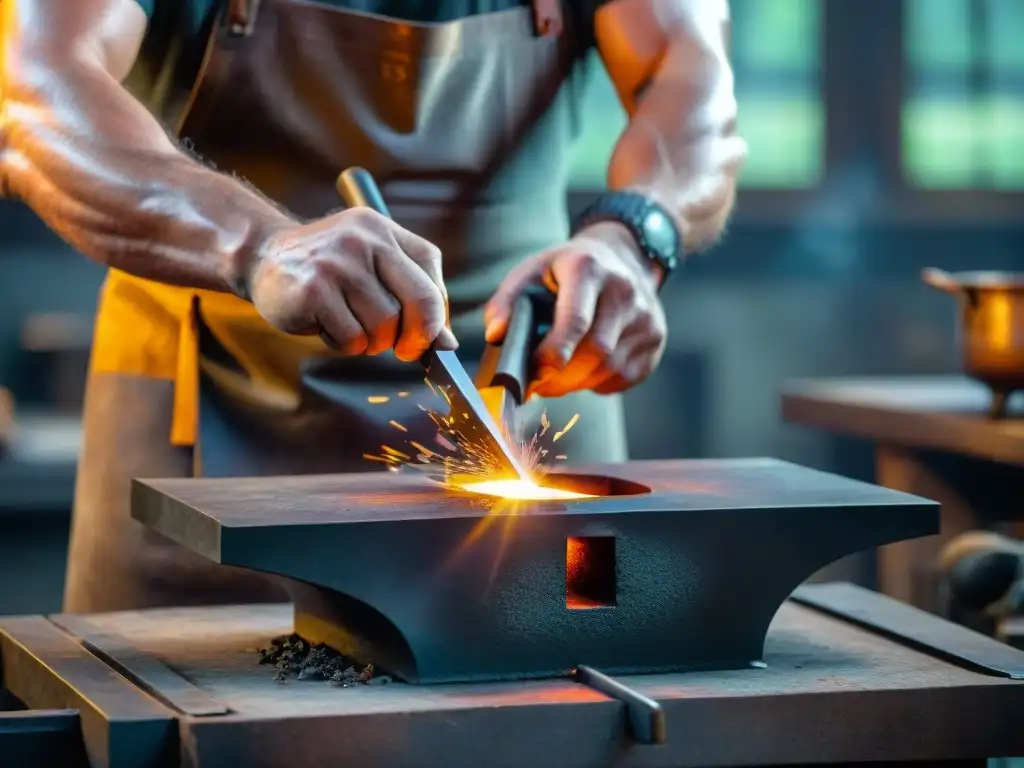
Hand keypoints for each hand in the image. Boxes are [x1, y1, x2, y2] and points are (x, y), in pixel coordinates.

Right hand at [247, 207, 456, 361]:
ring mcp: (338, 263)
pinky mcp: (314, 290)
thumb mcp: (371, 269)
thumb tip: (447, 345)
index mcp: (384, 230)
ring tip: (350, 327)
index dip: (436, 316)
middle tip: (403, 350)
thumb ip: (411, 297)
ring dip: (372, 342)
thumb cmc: (326, 272)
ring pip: (385, 326)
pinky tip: (327, 326)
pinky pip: (352, 338)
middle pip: (419, 303)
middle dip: (416, 337)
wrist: (261, 257)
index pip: (431, 276)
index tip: (426, 337)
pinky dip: (345, 345)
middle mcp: (364, 239)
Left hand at [485, 222, 666, 397]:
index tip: (534, 371)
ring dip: (579, 382)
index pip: (575, 320)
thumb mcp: (533, 270)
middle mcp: (625, 290)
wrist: (624, 257)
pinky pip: (624, 377)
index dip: (553, 353)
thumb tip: (496, 334)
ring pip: (610, 369)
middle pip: (596, 351)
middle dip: (563, 375)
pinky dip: (599, 382)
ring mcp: (646, 316)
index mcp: (589, 268)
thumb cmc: (568, 269)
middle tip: (540, 382)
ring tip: (560, 374)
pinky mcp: (655, 339)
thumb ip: (507, 301)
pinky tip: (586, 367)